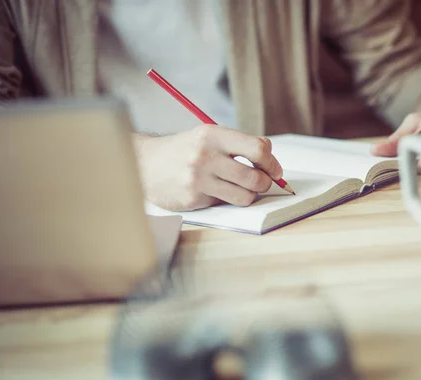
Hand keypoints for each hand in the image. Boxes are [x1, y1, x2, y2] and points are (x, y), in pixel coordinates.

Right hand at [135, 125, 283, 210]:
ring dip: (249, 194)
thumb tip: (270, 153)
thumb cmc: (183, 150)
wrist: (145, 164)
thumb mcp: (207, 136)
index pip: (257, 149)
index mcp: (213, 135)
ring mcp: (198, 179)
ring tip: (240, 188)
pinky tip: (214, 191)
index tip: (275, 170)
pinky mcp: (193, 198)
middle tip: (262, 183)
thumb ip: (238, 143)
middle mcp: (205, 155)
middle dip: (265, 183)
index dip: (272, 163)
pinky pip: (225, 203)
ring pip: (245, 195)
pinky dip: (227, 199)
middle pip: (255, 177)